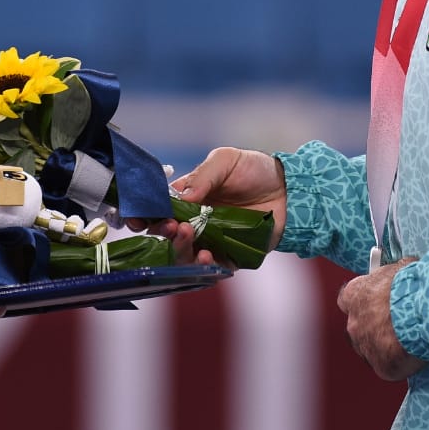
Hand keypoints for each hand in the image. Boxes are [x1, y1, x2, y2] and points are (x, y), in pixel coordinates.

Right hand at [134, 147, 287, 264]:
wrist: (290, 188)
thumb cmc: (255, 170)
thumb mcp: (225, 161)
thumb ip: (202, 176)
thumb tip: (180, 198)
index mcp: (189, 198)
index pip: (160, 209)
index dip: (146, 215)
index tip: (138, 219)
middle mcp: (196, 222)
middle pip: (168, 235)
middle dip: (163, 232)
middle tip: (169, 226)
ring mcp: (212, 240)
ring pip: (186, 255)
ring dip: (180, 249)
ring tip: (186, 235)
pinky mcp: (231, 256)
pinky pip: (213, 268)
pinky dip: (206, 266)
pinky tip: (207, 255)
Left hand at [337, 257, 426, 380]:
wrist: (423, 311)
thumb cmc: (411, 286)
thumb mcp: (399, 268)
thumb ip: (392, 275)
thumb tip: (403, 271)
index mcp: (355, 294)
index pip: (349, 300)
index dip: (365, 302)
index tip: (377, 302)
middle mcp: (354, 322)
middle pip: (360, 327)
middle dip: (375, 327)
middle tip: (397, 323)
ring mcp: (365, 346)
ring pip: (372, 349)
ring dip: (386, 346)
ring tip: (408, 339)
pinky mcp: (381, 366)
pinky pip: (388, 367)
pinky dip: (400, 363)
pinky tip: (414, 353)